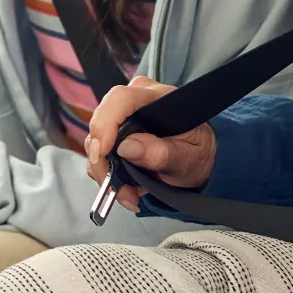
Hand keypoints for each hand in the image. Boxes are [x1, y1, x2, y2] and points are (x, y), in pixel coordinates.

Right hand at [83, 76, 215, 212]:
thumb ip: (162, 153)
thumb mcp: (188, 159)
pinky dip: (106, 173)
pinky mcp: (114, 133)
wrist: (198, 161)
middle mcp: (136, 100)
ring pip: (95, 140)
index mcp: (158, 98)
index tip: (101, 152)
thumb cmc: (197, 153)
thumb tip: (127, 147)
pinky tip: (125, 187)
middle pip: (102, 121)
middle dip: (103, 159)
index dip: (105, 123)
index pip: (121, 99)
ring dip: (105, 172)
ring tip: (128, 194)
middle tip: (117, 188)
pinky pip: (97, 151)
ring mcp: (122, 115)